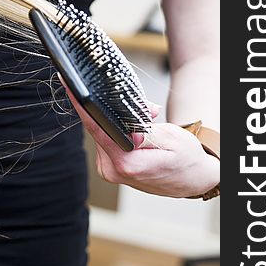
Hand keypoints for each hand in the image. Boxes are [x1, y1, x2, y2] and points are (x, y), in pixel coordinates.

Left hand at [63, 83, 220, 197]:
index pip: (96, 128)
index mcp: (126, 164)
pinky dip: (118, 133)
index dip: (82, 106)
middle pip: (99, 129)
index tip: (71, 87)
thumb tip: (128, 129)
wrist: (194, 178)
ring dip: (118, 123)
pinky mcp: (110, 168)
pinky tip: (136, 134)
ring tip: (146, 128)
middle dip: (113, 112)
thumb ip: (144, 131)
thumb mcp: (171, 138)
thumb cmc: (187, 159)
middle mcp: (112, 170)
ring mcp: (109, 170)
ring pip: (103, 134)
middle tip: (142, 109)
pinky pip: (107, 141)